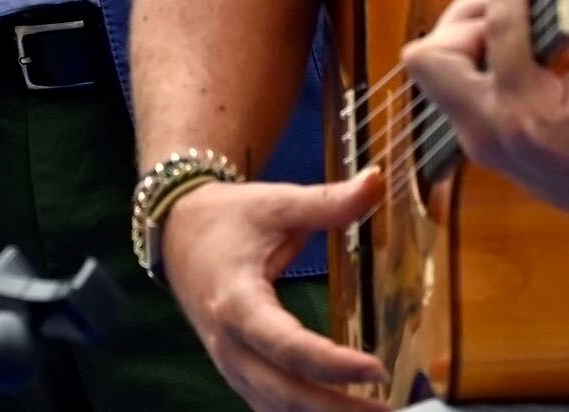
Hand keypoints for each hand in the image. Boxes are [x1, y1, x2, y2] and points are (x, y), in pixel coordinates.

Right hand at [161, 173, 388, 410]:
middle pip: (286, 393)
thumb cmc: (228, 218)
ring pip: (278, 408)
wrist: (177, 232)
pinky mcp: (236, 371)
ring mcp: (229, 363)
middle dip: (338, 409)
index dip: (333, 363)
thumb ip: (328, 201)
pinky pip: (270, 406)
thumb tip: (376, 180)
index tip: (377, 368)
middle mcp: (229, 343)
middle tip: (391, 409)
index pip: (288, 346)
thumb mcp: (276, 204)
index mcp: (237, 301)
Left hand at [401, 0, 568, 233]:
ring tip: (523, 20)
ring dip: (467, 35)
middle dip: (463, 19)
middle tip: (514, 3)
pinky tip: (523, 45)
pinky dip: (478, 58)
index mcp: (528, 117)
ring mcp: (481, 141)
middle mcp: (489, 133)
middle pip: (429, 57)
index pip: (500, 30)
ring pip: (434, 71)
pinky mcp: (484, 140)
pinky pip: (457, 87)